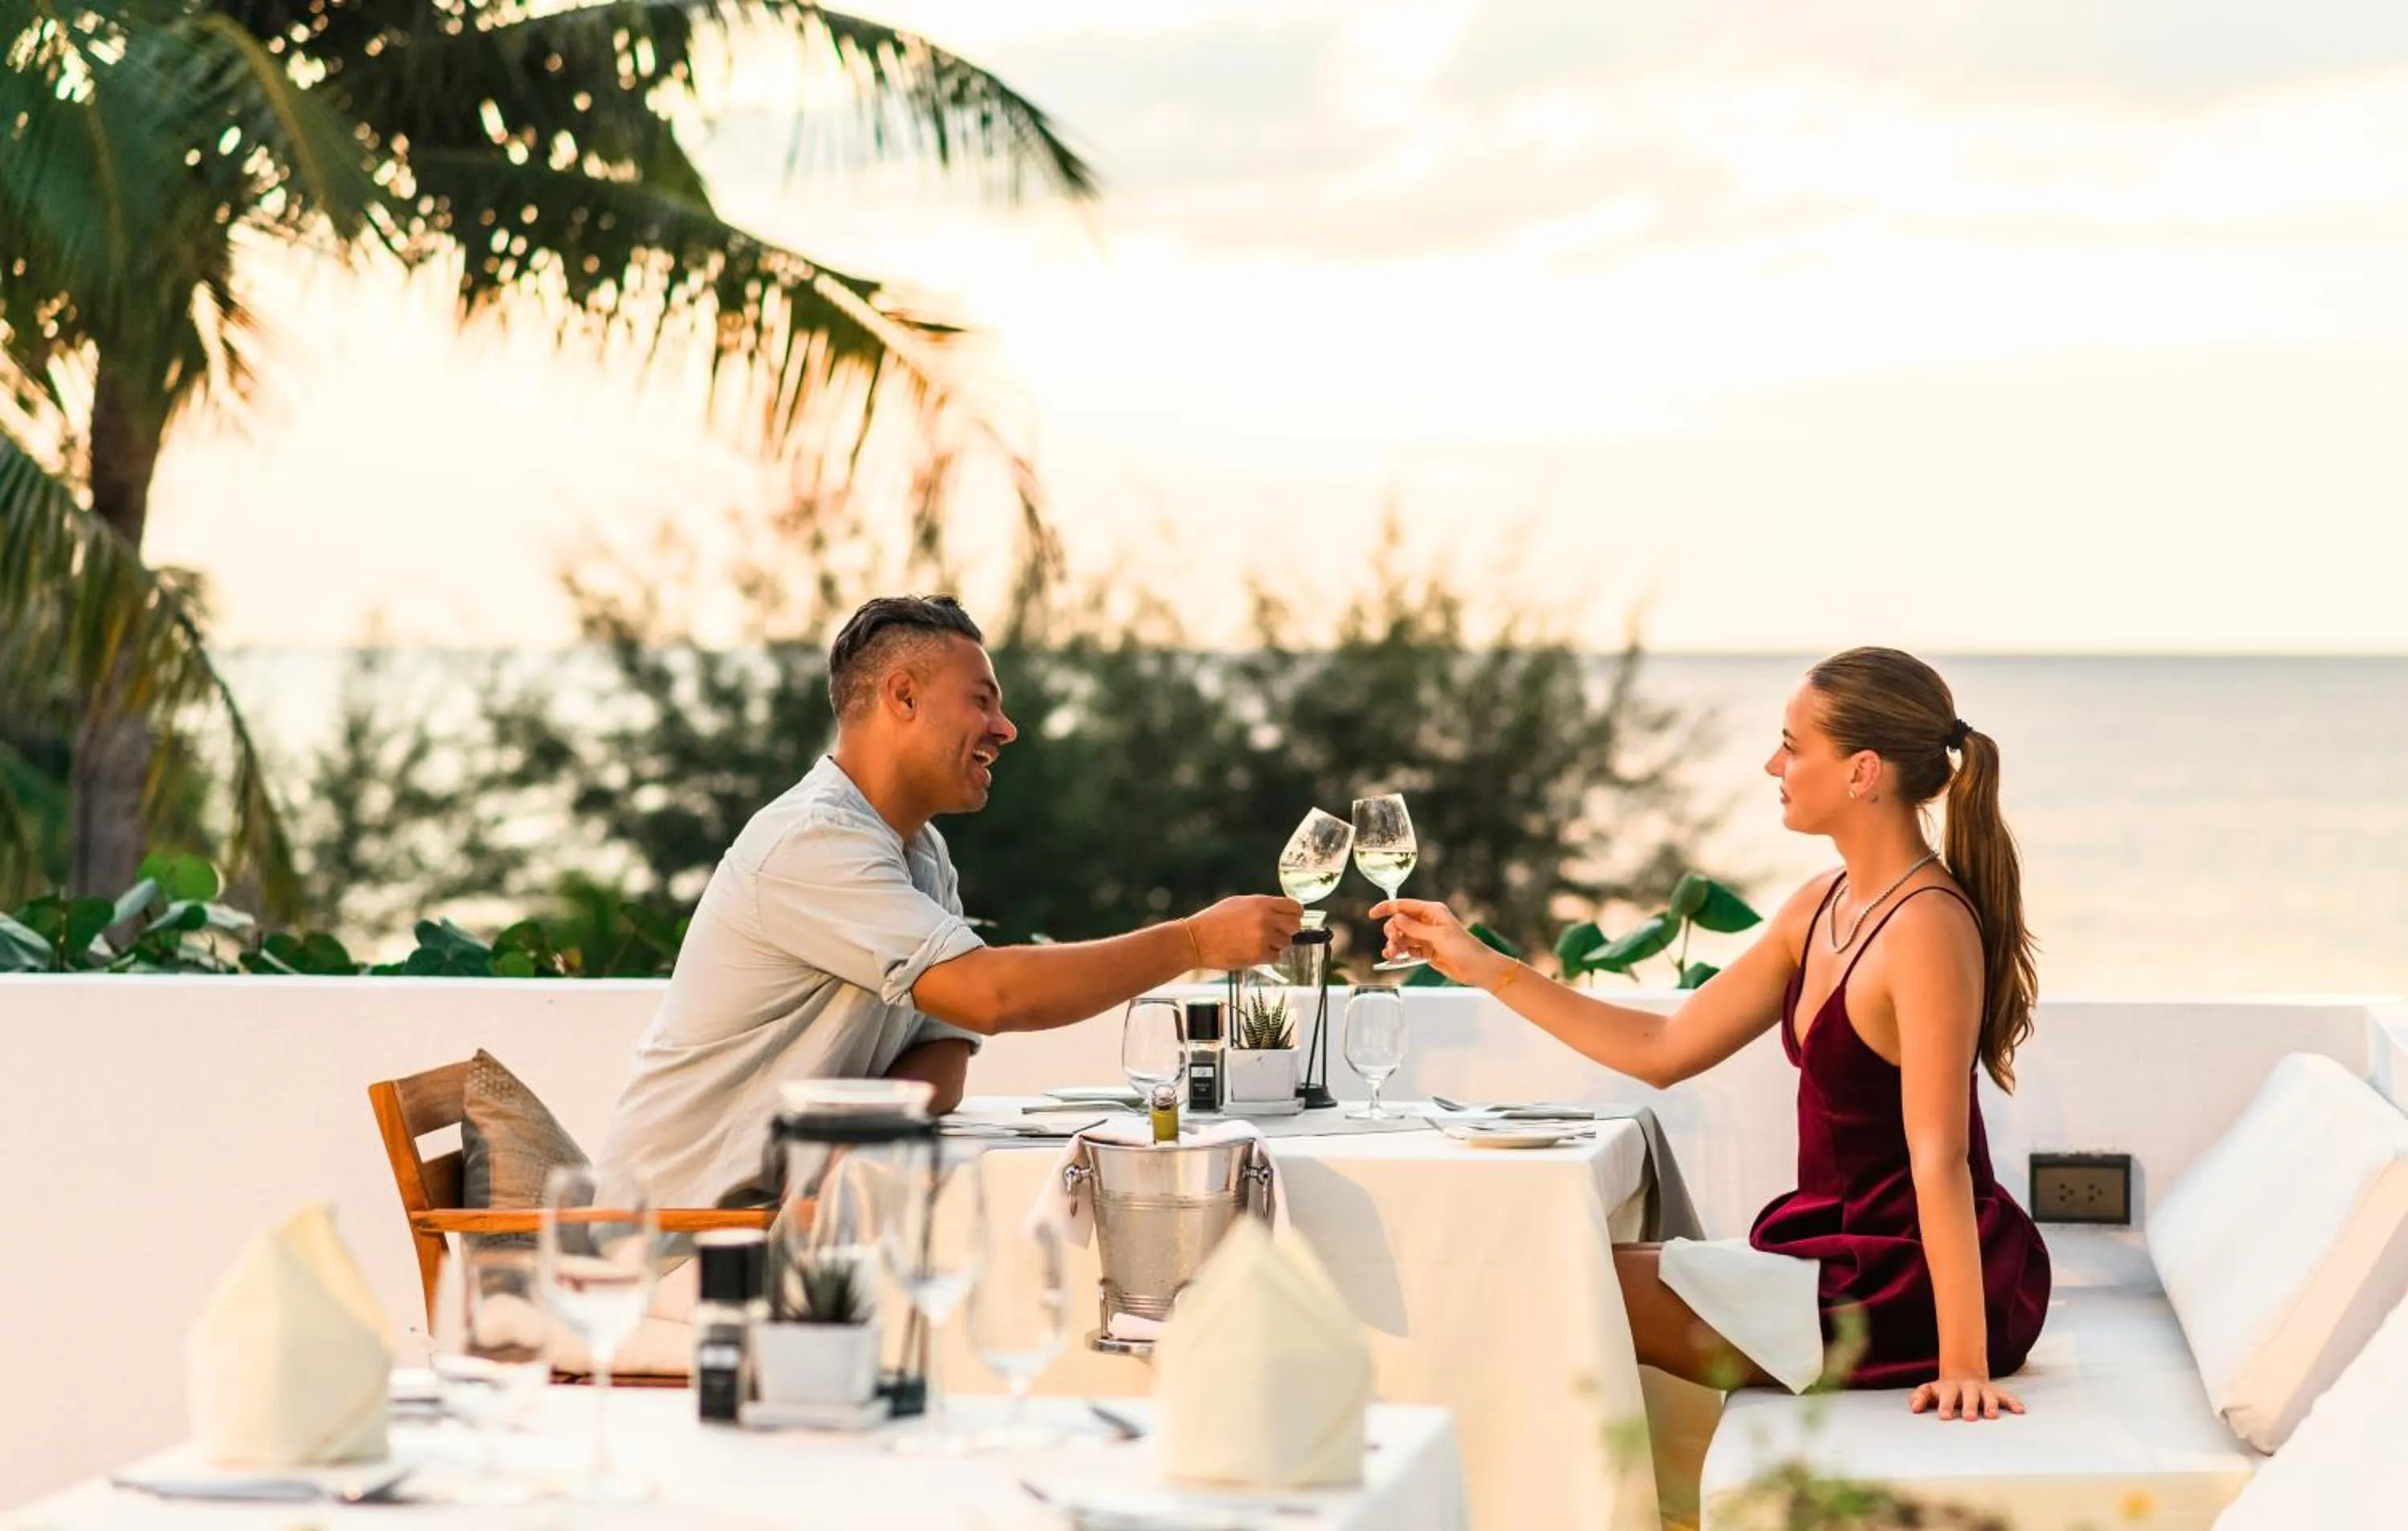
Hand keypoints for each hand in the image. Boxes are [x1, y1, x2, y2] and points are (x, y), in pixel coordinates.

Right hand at [1186, 896, 1304, 968]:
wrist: (1196, 940)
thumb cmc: (1214, 921)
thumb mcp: (1238, 903)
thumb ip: (1262, 907)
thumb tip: (1281, 913)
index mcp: (1261, 903)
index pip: (1295, 907)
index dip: (1294, 914)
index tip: (1290, 919)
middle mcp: (1265, 918)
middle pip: (1295, 926)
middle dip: (1287, 930)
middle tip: (1275, 934)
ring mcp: (1263, 937)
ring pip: (1286, 943)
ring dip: (1275, 945)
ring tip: (1255, 943)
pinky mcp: (1258, 955)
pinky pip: (1275, 957)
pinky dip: (1267, 956)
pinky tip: (1251, 952)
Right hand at [1370, 898, 1500, 985]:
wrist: (1477, 968)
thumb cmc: (1464, 948)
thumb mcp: (1437, 937)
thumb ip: (1414, 928)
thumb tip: (1396, 917)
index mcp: (1432, 911)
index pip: (1404, 905)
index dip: (1387, 908)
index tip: (1372, 914)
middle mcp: (1427, 922)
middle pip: (1400, 922)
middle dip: (1392, 931)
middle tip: (1393, 942)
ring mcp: (1426, 936)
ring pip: (1402, 937)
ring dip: (1394, 944)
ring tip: (1392, 953)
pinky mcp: (1426, 950)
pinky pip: (1407, 949)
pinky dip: (1400, 952)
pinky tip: (1394, 957)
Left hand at [1910, 1375, 2024, 1420]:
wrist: (1963, 1373)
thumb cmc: (1944, 1390)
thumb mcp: (1929, 1390)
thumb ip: (1920, 1397)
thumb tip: (1915, 1409)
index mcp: (1950, 1388)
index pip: (1947, 1396)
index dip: (1945, 1405)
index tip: (1944, 1416)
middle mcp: (1968, 1388)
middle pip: (1969, 1396)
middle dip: (1969, 1407)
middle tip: (1969, 1417)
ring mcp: (1983, 1390)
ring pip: (1989, 1396)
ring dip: (1990, 1405)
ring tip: (1991, 1416)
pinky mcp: (1997, 1393)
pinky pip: (2006, 1397)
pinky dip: (2013, 1403)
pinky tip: (2020, 1411)